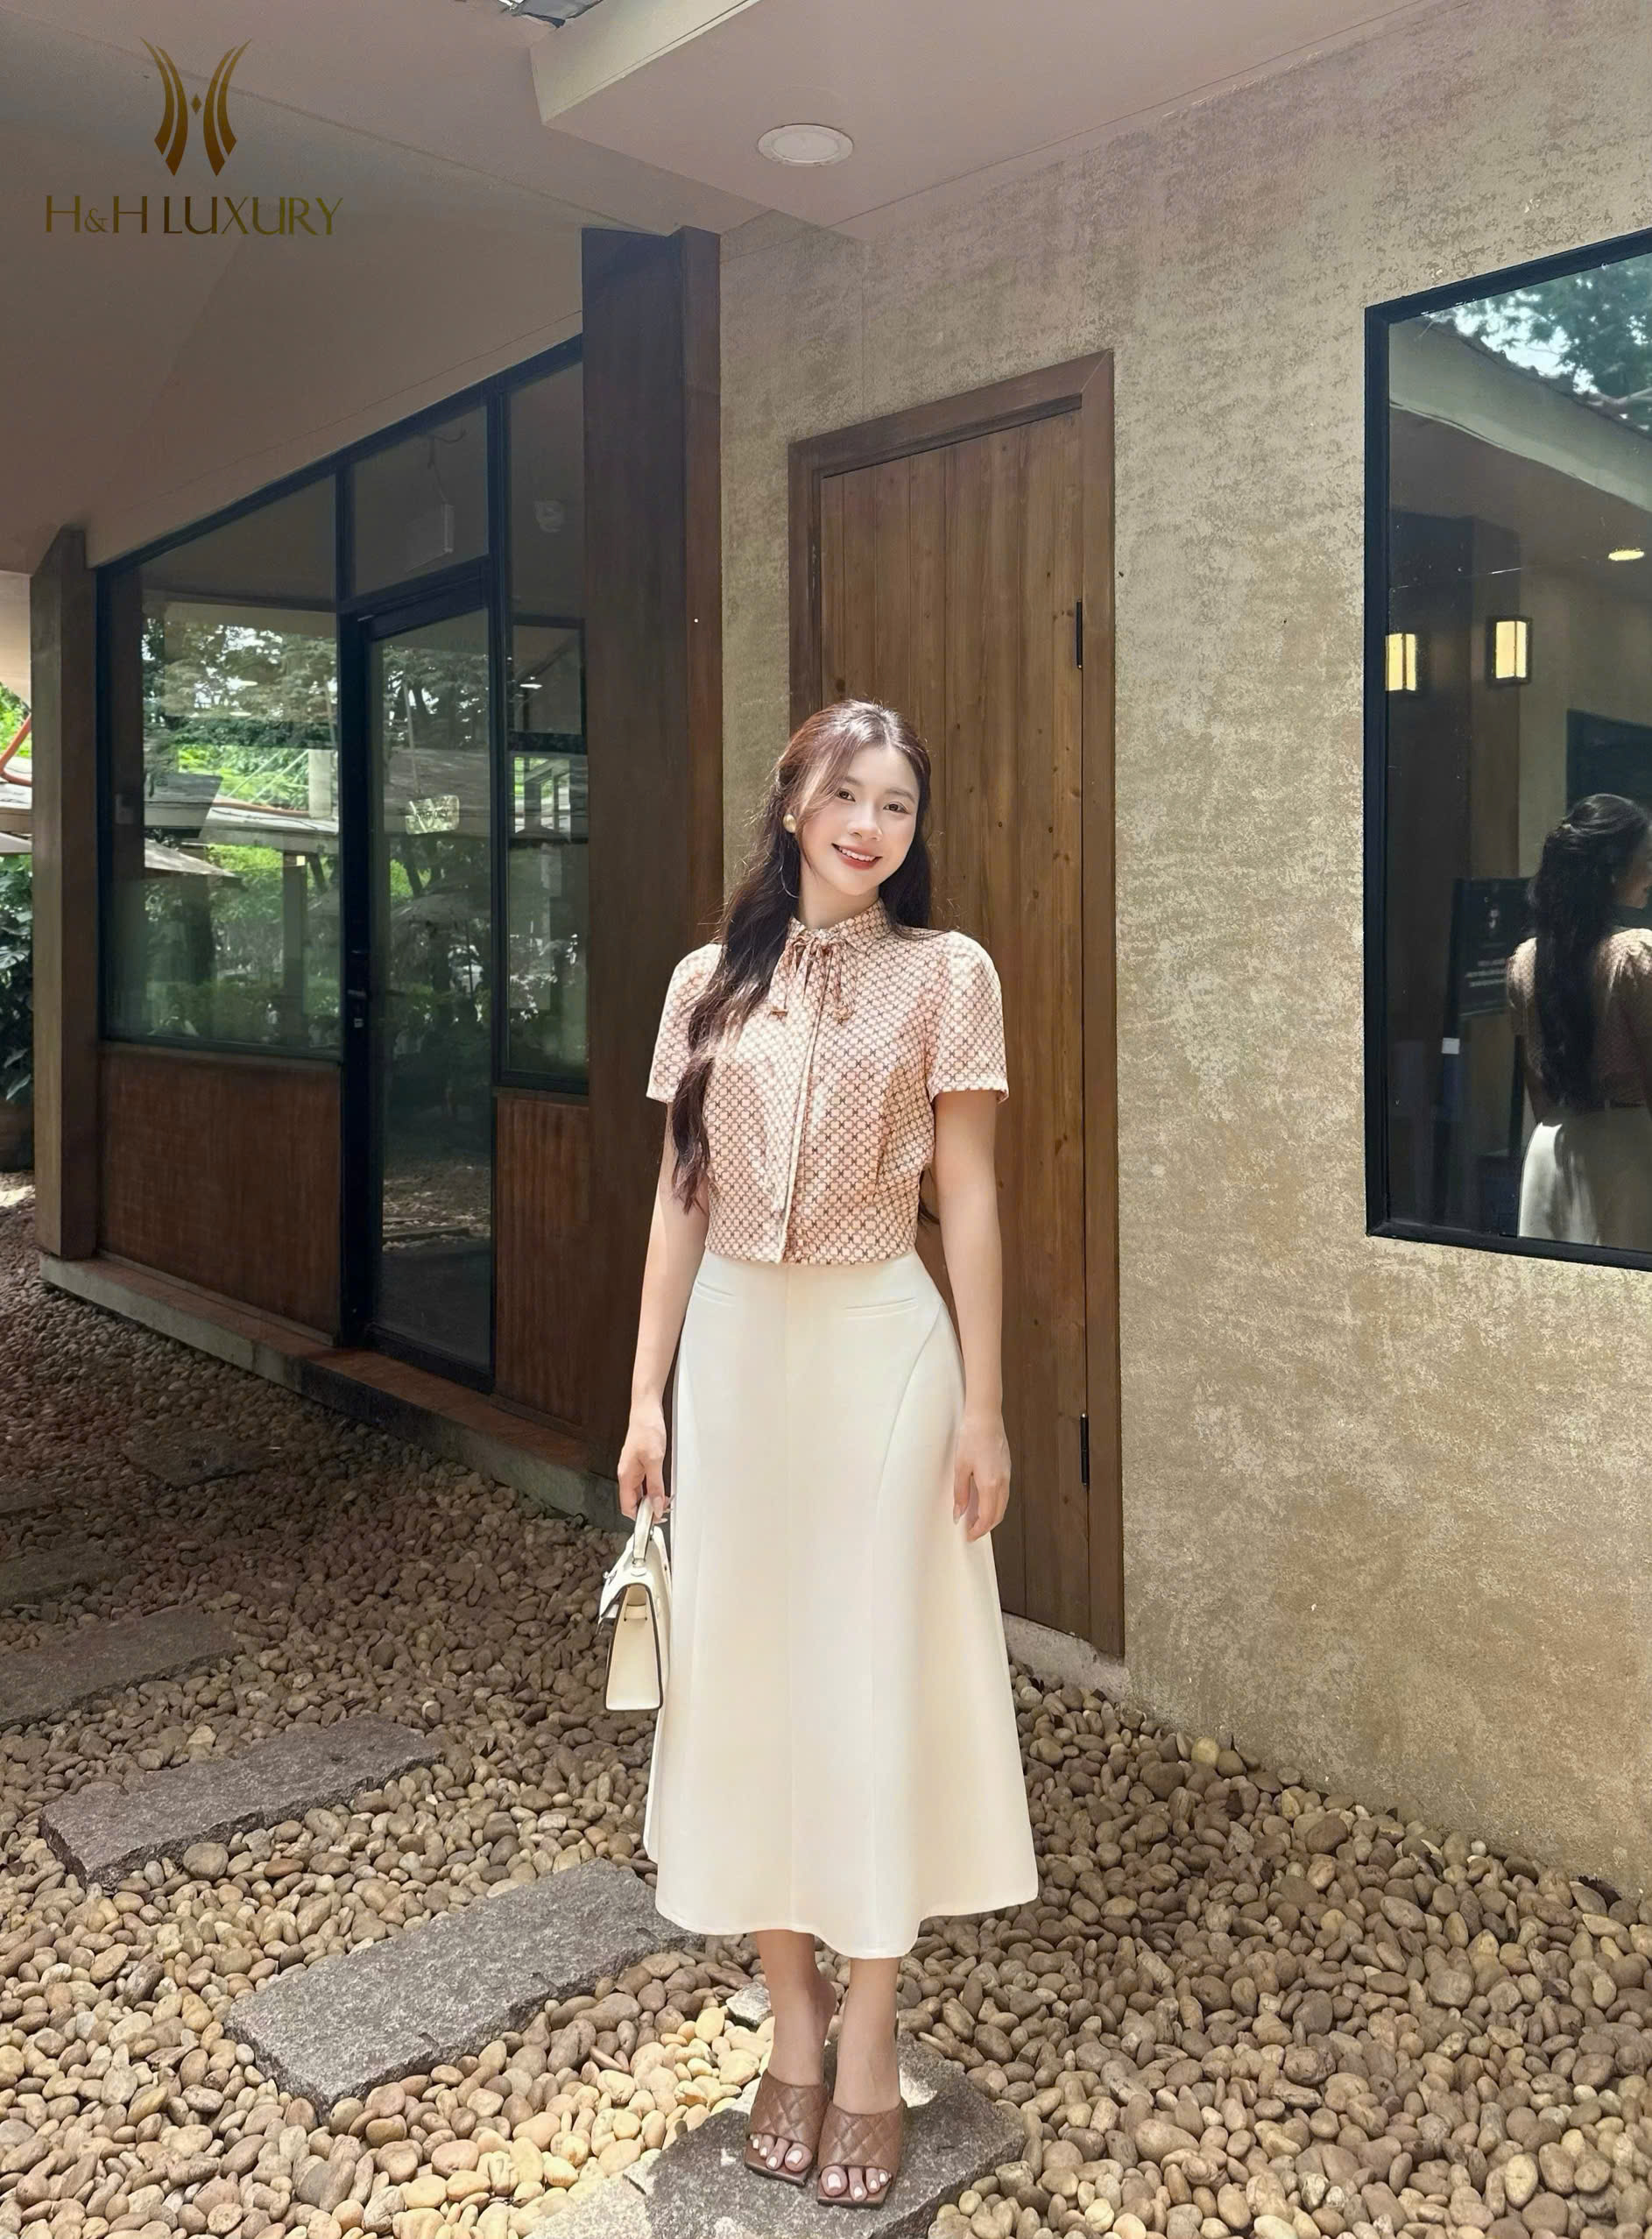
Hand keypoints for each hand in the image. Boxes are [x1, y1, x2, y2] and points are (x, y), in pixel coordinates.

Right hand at [618, 1399, 669, 1520]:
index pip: (628, 1507)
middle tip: (665, 1511)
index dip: (640, 1517)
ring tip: (666, 1502)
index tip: (656, 1520)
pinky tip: (662, 1489)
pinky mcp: (639, 1462)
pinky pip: (644, 1482)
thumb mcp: (654, 1460)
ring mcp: (632, 1468)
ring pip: (639, 1492)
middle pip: (633, 1502)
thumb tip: (656, 1506)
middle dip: (648, 1509)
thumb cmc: (647, 1430)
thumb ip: (655, 1486)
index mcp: (626, 1476)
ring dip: (652, 1499)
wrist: (646, 1409)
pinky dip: (653, 1488)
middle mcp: (627, 1474)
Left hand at [953, 1410, 1009, 1540]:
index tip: (968, 1536)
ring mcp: (1007, 1475)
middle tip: (971, 1531)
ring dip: (991, 1516)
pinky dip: (994, 1503)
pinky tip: (983, 1501)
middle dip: (985, 1527)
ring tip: (975, 1519)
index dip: (978, 1530)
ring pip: (1002, 1505)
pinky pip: (1003, 1494)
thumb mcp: (961, 1467)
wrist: (986, 1417)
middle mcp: (1003, 1482)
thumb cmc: (972, 1437)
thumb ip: (961, 1493)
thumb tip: (959, 1512)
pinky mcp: (1007, 1469)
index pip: (988, 1517)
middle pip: (998, 1514)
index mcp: (991, 1484)